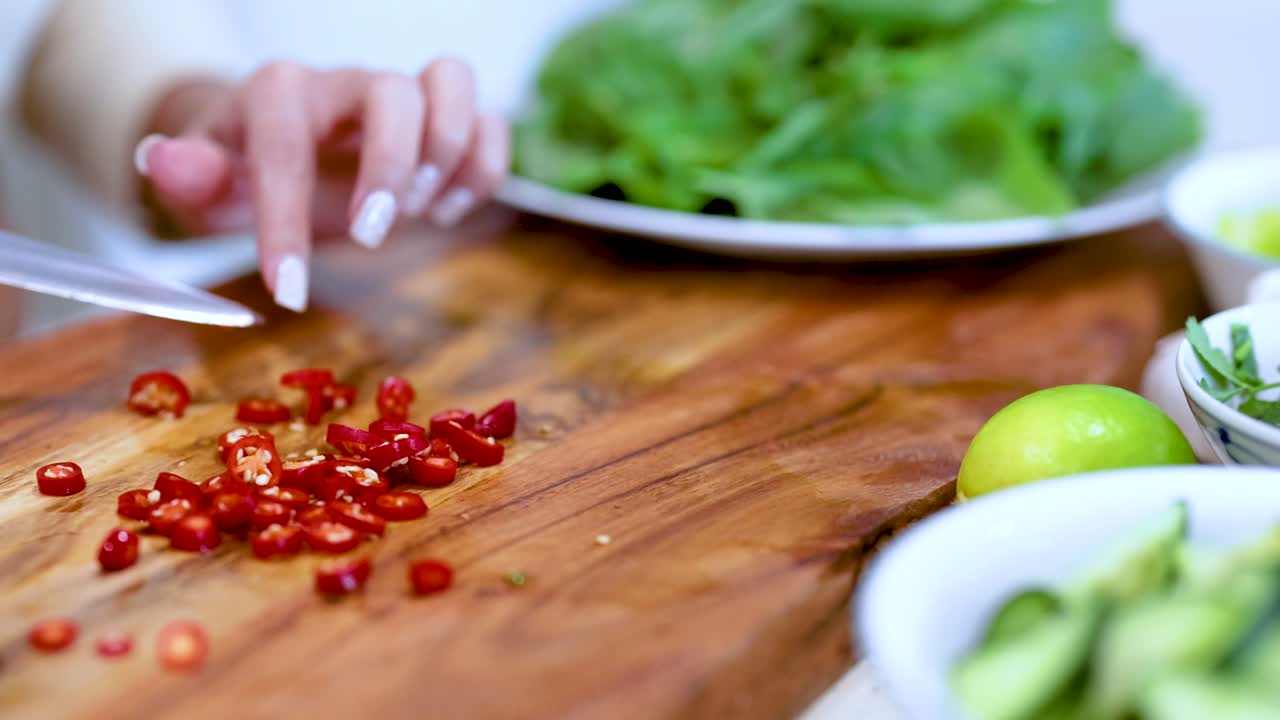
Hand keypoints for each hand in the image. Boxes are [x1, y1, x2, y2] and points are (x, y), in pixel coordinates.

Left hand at [134, 58, 509, 311]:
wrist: (284, 149)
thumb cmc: (248, 172)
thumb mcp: (205, 185)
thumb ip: (186, 175)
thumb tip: (161, 160)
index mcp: (280, 94)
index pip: (286, 143)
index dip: (286, 218)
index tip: (289, 290)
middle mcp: (348, 84)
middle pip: (392, 92)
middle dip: (391, 169)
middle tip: (372, 234)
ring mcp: (405, 97)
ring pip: (453, 82)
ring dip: (449, 155)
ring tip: (422, 213)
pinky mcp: (446, 121)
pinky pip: (490, 122)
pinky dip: (484, 169)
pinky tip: (448, 211)